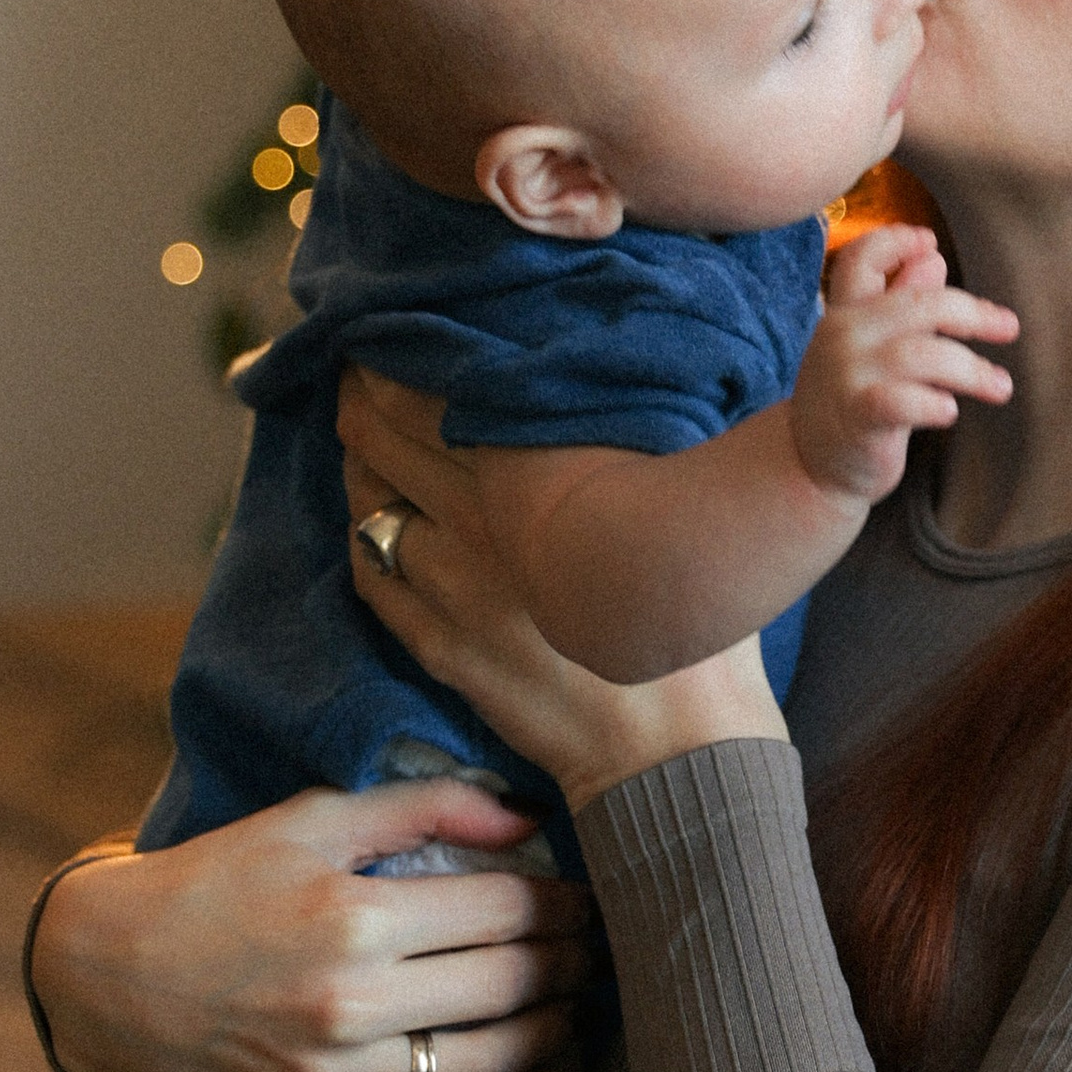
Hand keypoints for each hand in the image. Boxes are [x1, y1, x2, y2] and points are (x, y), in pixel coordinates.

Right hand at [32, 780, 592, 1071]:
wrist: (110, 975)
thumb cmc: (218, 882)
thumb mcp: (310, 820)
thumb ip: (424, 808)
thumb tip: (526, 816)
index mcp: (354, 916)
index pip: (502, 910)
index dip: (564, 904)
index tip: (590, 899)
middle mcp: (349, 1002)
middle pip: (508, 986)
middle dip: (572, 966)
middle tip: (603, 952)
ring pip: (486, 1064)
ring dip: (554, 1038)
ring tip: (584, 1012)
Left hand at [342, 369, 788, 809]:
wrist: (678, 750)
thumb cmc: (710, 628)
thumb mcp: (693, 509)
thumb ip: (649, 438)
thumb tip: (627, 380)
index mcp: (545, 476)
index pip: (448, 389)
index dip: (410, 348)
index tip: (402, 321)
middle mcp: (482, 521)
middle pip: (392, 433)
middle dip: (368, 388)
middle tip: (363, 355)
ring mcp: (451, 587)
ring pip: (372, 499)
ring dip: (361, 457)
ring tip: (361, 427)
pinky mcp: (439, 644)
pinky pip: (373, 572)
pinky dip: (366, 533)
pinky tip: (374, 517)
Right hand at [788, 224, 1016, 508]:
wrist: (811, 467)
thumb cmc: (852, 401)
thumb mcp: (873, 347)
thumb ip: (902, 304)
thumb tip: (933, 259)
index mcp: (846, 311)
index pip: (861, 258)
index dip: (895, 241)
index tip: (932, 242)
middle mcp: (843, 335)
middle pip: (918, 305)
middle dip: (972, 313)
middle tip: (1009, 327)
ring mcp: (847, 375)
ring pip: (922, 354)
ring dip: (971, 369)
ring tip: (1001, 387)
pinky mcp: (857, 417)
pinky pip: (902, 401)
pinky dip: (933, 403)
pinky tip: (950, 411)